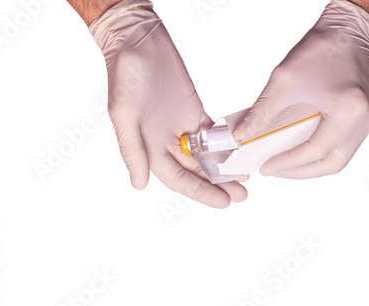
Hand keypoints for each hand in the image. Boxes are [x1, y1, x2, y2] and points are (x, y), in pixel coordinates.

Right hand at [90, 0, 246, 207]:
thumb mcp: (124, 114)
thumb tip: (139, 185)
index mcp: (148, 146)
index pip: (177, 178)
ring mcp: (181, 126)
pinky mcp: (194, 111)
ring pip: (205, 155)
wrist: (138, 40)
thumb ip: (132, 150)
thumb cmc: (126, 75)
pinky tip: (239, 152)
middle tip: (241, 195)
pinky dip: (224, 144)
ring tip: (244, 178)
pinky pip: (212, 133)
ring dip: (223, 168)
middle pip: (194, 170)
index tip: (223, 202)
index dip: (200, 192)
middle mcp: (165, 141)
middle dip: (217, 184)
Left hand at [233, 0, 368, 178]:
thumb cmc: (320, 48)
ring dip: (313, 165)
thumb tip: (242, 137)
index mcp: (348, 108)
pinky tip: (304, 149)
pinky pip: (345, 146)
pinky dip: (323, 152)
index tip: (267, 167)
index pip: (316, 150)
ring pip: (341, 158)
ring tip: (288, 163)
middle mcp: (365, 118)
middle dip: (301, 171)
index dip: (288, 163)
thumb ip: (261, 113)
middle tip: (277, 170)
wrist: (348, 31)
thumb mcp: (283, 80)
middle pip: (333, 163)